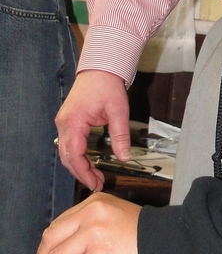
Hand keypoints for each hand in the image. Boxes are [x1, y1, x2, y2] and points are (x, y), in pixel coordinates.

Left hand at [34, 192, 144, 253]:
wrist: (174, 245)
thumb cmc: (151, 239)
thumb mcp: (117, 221)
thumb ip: (93, 228)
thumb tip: (70, 251)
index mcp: (95, 203)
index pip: (59, 225)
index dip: (47, 246)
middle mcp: (92, 214)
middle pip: (52, 239)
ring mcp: (94, 234)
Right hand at [56, 70, 131, 189]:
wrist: (99, 68)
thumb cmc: (107, 85)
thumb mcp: (119, 112)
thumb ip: (120, 136)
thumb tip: (124, 157)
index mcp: (74, 122)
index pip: (75, 155)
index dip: (84, 173)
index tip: (95, 184)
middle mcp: (64, 124)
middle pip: (67, 157)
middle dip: (81, 174)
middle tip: (97, 184)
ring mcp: (63, 123)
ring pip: (66, 153)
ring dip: (78, 167)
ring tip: (95, 177)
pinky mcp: (67, 122)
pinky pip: (68, 144)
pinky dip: (77, 157)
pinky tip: (89, 164)